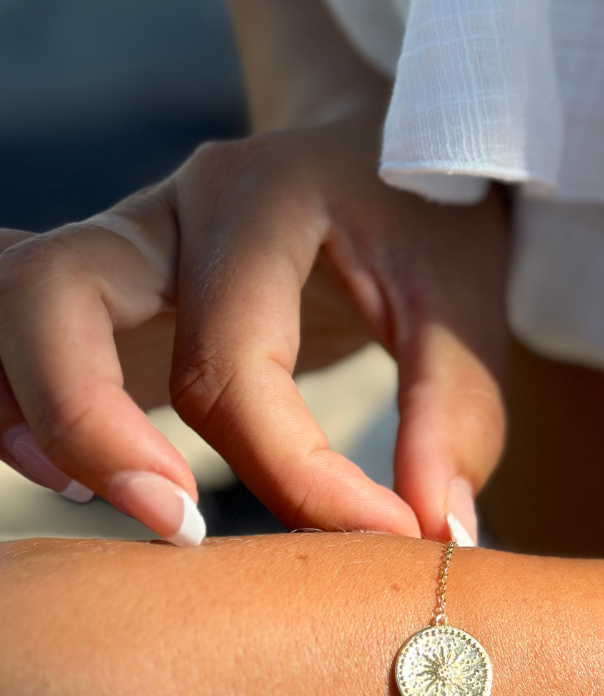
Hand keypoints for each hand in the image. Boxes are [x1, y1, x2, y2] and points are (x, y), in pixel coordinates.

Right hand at [0, 111, 508, 542]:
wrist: (380, 156)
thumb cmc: (428, 220)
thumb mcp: (466, 303)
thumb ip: (455, 414)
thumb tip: (432, 536)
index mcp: (263, 196)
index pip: (236, 361)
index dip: (302, 475)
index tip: (385, 538)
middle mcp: (171, 211)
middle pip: (55, 297)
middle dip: (91, 426)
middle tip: (183, 528)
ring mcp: (128, 244)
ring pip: (11, 304)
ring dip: (31, 411)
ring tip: (117, 500)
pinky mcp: (115, 291)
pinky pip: (16, 328)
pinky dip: (18, 400)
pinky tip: (80, 472)